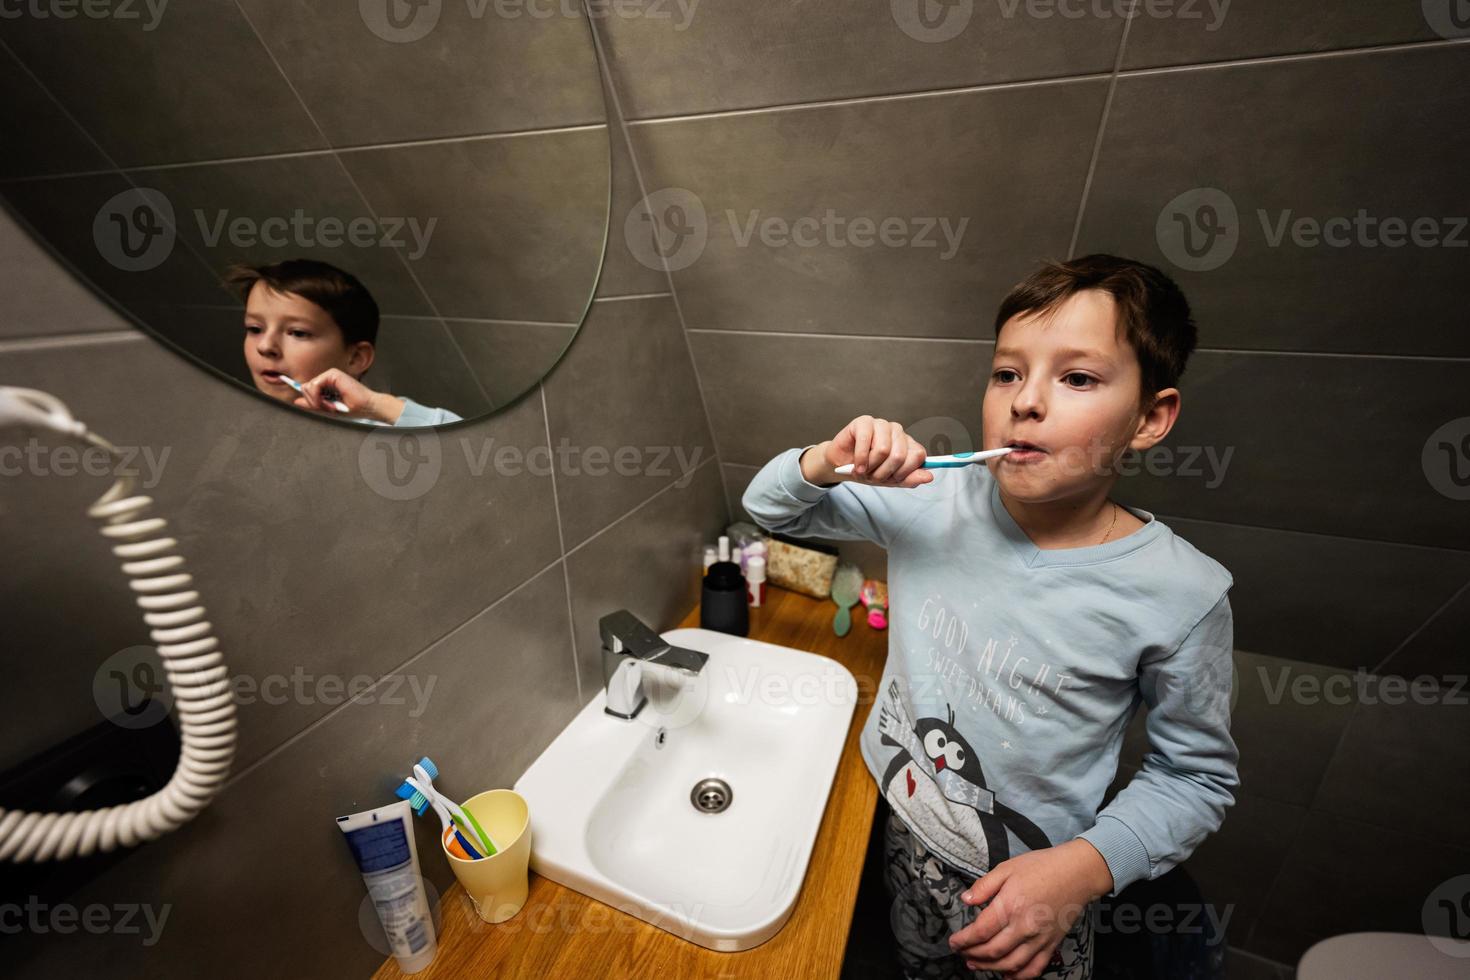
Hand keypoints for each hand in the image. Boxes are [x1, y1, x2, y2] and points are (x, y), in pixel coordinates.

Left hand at [295, 368, 403, 423]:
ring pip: (308, 386)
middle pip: (305, 387)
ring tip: (330, 406)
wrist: (367, 407)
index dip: (304, 395)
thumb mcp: (328, 409)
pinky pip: (315, 384)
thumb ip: (313, 404)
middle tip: (327, 408)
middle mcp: (328, 378)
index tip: (289, 390)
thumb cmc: (353, 408)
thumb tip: (297, 401)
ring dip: (316, 400)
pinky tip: (327, 402)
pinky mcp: (333, 374)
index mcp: (327, 385)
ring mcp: (330, 374)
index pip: (308, 388)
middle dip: (313, 401)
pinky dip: (318, 396)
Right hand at [801, 415, 930, 487]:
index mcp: (908, 444)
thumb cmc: (868, 470)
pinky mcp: (863, 422)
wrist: (842, 466)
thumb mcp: (890, 480)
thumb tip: (929, 477)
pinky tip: (856, 465)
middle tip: (873, 476)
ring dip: (870, 466)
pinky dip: (860, 458)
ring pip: (883, 449)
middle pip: (900, 455)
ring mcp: (881, 424)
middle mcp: (897, 431)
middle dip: (884, 472)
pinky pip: (865, 441)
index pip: (918, 455)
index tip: (892, 479)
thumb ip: (910, 479)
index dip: (904, 472)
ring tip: (863, 470)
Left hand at [947, 840, 1111, 978]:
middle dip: (972, 955)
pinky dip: (1019, 976)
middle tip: (961, 953)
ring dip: (990, 968)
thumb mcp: (1007, 868)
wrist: (1076, 873)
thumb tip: (966, 900)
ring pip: (1011, 964)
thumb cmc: (1042, 867)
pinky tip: (1007, 975)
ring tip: (976, 965)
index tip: (954, 942)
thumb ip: (984, 886)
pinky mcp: (1051, 944)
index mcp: (1010, 906)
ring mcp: (1039, 938)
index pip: (980, 931)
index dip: (963, 940)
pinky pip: (1034, 968)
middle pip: (993, 951)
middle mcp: (1024, 926)